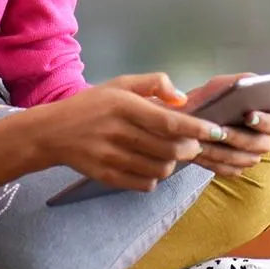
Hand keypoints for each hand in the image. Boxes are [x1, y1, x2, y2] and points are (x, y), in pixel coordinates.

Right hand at [34, 72, 245, 192]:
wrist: (53, 132)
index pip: (170, 122)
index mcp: (124, 105)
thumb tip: (182, 99)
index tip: (216, 131)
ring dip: (172, 163)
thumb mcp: (120, 84)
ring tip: (168, 153)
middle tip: (192, 143)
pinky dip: (154, 178)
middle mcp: (118, 132)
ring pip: (160, 169)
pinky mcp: (107, 177)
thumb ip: (153, 83)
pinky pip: (144, 184)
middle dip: (190, 148)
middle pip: (170, 149)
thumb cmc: (92, 105)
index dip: (197, 129)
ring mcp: (112, 157)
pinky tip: (150, 165)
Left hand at [178, 73, 269, 178]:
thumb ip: (241, 81)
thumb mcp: (220, 86)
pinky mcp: (235, 168)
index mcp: (264, 116)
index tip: (249, 116)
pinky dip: (215, 161)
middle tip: (223, 130)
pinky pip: (231, 170)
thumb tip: (258, 82)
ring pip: (247, 159)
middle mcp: (260, 138)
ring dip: (225, 150)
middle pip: (263, 144)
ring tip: (206, 140)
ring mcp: (249, 155)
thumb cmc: (206, 101)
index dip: (265, 121)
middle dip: (241, 136)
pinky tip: (201, 151)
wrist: (183, 121)